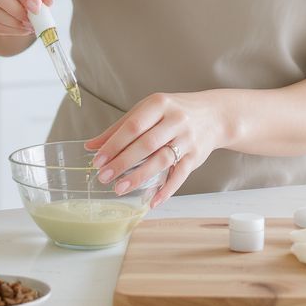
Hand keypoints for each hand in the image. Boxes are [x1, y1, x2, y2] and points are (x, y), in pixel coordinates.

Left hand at [84, 90, 228, 208]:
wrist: (214, 115)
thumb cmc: (172, 112)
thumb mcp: (147, 111)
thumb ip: (120, 128)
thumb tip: (91, 146)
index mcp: (159, 104)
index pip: (133, 126)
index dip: (114, 144)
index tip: (98, 160)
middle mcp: (175, 120)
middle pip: (146, 144)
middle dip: (122, 162)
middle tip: (104, 177)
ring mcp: (187, 139)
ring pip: (161, 160)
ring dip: (139, 177)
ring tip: (119, 188)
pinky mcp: (196, 157)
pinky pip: (180, 175)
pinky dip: (166, 190)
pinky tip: (151, 201)